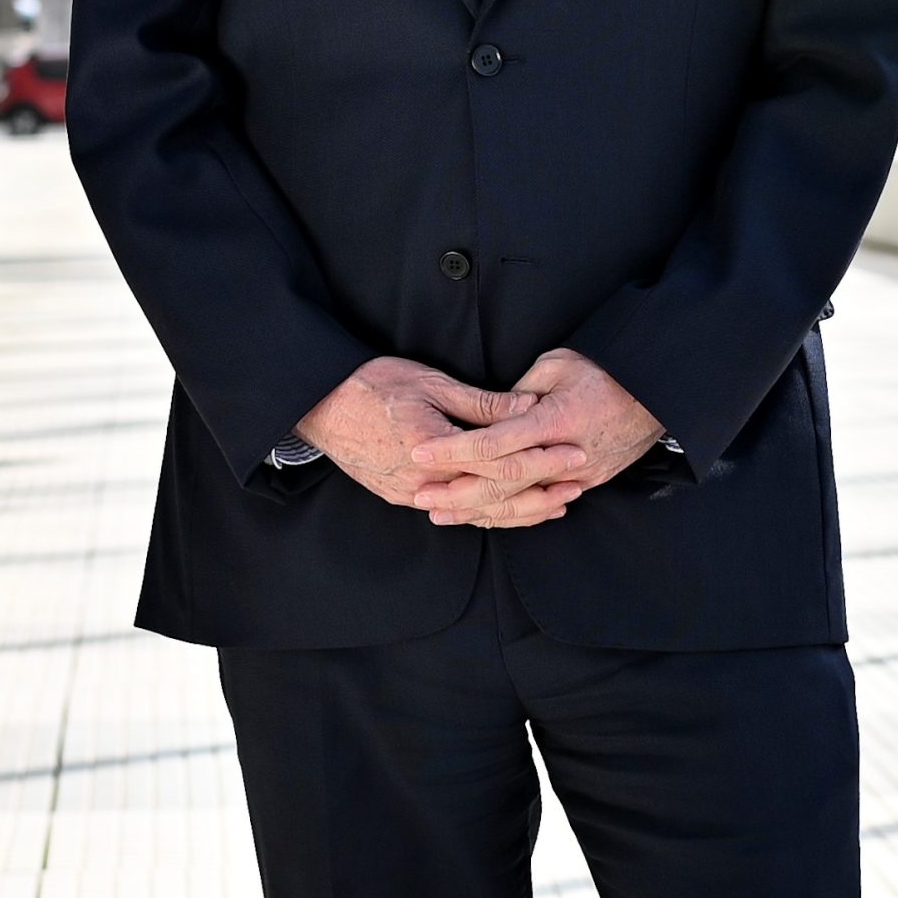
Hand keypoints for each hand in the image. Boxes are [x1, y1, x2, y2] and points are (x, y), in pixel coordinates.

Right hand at [294, 356, 591, 519]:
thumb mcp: (431, 383)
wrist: (319, 406)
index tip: (573, 452)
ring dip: (520, 510)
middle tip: (578, 482)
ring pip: (477, 512)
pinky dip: (487, 514)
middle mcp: (423, 481)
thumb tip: (528, 405)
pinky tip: (512, 512)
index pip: (500, 460)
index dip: (541, 458)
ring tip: (558, 504)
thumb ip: (481, 403)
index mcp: (433, 447)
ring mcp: (411, 495)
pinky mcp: (402, 498)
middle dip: (541, 490)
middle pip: (494, 494)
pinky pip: (454, 512)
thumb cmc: (373, 384)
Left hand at [405, 348, 664, 525]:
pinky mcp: (587, 483)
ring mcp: (578, 476)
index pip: (493, 443)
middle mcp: (564, 456)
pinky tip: (485, 517)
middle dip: (456, 493)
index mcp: (553, 421)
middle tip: (420, 497)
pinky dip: (511, 514)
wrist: (657, 394)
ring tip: (441, 513)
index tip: (420, 451)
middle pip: (501, 484)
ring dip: (478, 510)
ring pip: (520, 503)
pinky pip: (542, 505)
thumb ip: (522, 390)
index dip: (453, 450)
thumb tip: (495, 411)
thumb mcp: (560, 364)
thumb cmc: (606, 370)